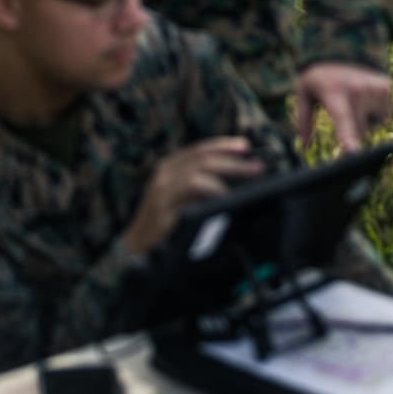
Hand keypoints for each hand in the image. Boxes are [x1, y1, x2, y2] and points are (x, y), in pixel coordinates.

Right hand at [123, 138, 263, 257]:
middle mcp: (164, 176)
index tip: (246, 147)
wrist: (137, 247)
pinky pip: (191, 203)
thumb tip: (239, 172)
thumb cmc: (165, 220)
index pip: (198, 150)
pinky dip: (212, 197)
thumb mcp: (179, 194)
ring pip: (196, 176)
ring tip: (247, 180)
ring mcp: (163, 196)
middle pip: (201, 160)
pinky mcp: (165, 216)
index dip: (223, 146)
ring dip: (226, 176)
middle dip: (232, 161)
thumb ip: (201, 181)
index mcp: (169, 167)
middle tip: (256, 167)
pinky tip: (227, 201)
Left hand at [294, 61, 391, 151]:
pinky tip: (363, 97)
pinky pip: (382, 115)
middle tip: (339, 107)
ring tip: (352, 99)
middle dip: (351, 130)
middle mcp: (357, 90)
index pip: (342, 119)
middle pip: (359, 131)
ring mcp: (374, 88)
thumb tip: (302, 148)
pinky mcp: (386, 87)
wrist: (340, 48)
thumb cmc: (317, 78)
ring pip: (372, 124)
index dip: (348, 136)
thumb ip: (303, 121)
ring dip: (363, 119)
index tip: (352, 150)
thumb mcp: (303, 94)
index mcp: (333, 93)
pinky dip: (373, 111)